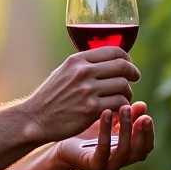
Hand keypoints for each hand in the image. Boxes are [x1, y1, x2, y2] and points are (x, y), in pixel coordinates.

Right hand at [22, 47, 140, 143]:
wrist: (35, 118)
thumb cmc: (51, 97)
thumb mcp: (63, 72)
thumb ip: (83, 65)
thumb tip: (107, 61)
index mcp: (77, 60)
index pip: (114, 51)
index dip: (127, 58)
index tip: (129, 66)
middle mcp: (83, 72)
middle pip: (122, 66)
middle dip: (133, 73)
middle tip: (134, 79)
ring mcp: (87, 90)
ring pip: (123, 85)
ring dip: (127, 93)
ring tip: (122, 99)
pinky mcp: (91, 109)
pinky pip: (119, 103)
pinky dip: (122, 107)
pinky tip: (117, 110)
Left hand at [54, 101, 153, 169]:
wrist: (63, 140)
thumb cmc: (89, 130)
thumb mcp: (111, 119)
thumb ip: (128, 114)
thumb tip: (143, 105)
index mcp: (128, 152)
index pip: (147, 147)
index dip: (149, 132)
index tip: (146, 116)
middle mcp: (121, 161)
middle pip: (138, 151)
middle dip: (140, 131)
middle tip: (139, 113)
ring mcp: (108, 165)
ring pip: (123, 151)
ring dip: (126, 129)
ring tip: (123, 108)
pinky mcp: (93, 165)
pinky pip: (103, 149)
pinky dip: (106, 131)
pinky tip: (105, 113)